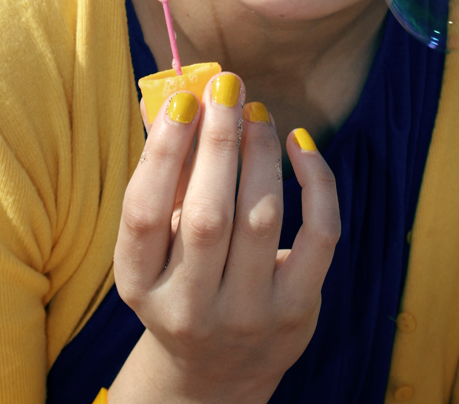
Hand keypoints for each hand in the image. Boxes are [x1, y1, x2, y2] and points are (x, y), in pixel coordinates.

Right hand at [110, 72, 340, 403]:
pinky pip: (319, 235)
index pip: (144, 213)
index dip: (163, 152)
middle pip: (207, 215)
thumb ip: (166, 178)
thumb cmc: (180, 280)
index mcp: (139, 284)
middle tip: (228, 87)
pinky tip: (299, 143)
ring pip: (261, 218)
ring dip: (260, 151)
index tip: (183, 99)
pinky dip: (315, 181)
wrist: (215, 370)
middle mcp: (189, 308)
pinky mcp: (297, 311)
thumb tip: (178, 98)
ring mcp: (246, 315)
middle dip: (219, 140)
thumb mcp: (156, 244)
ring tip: (257, 112)